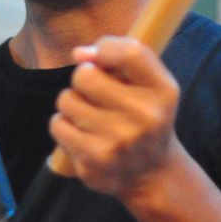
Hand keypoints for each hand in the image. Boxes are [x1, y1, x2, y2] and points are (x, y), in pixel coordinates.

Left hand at [49, 36, 182, 200]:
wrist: (152, 173)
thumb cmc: (145, 115)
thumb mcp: (151, 82)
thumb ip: (121, 55)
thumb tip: (79, 54)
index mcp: (163, 93)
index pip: (131, 52)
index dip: (106, 48)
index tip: (100, 60)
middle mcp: (145, 119)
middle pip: (85, 75)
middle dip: (83, 78)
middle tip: (96, 93)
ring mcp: (117, 145)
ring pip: (66, 100)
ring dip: (72, 103)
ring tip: (90, 115)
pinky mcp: (92, 164)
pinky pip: (58, 125)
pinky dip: (64, 125)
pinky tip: (83, 134)